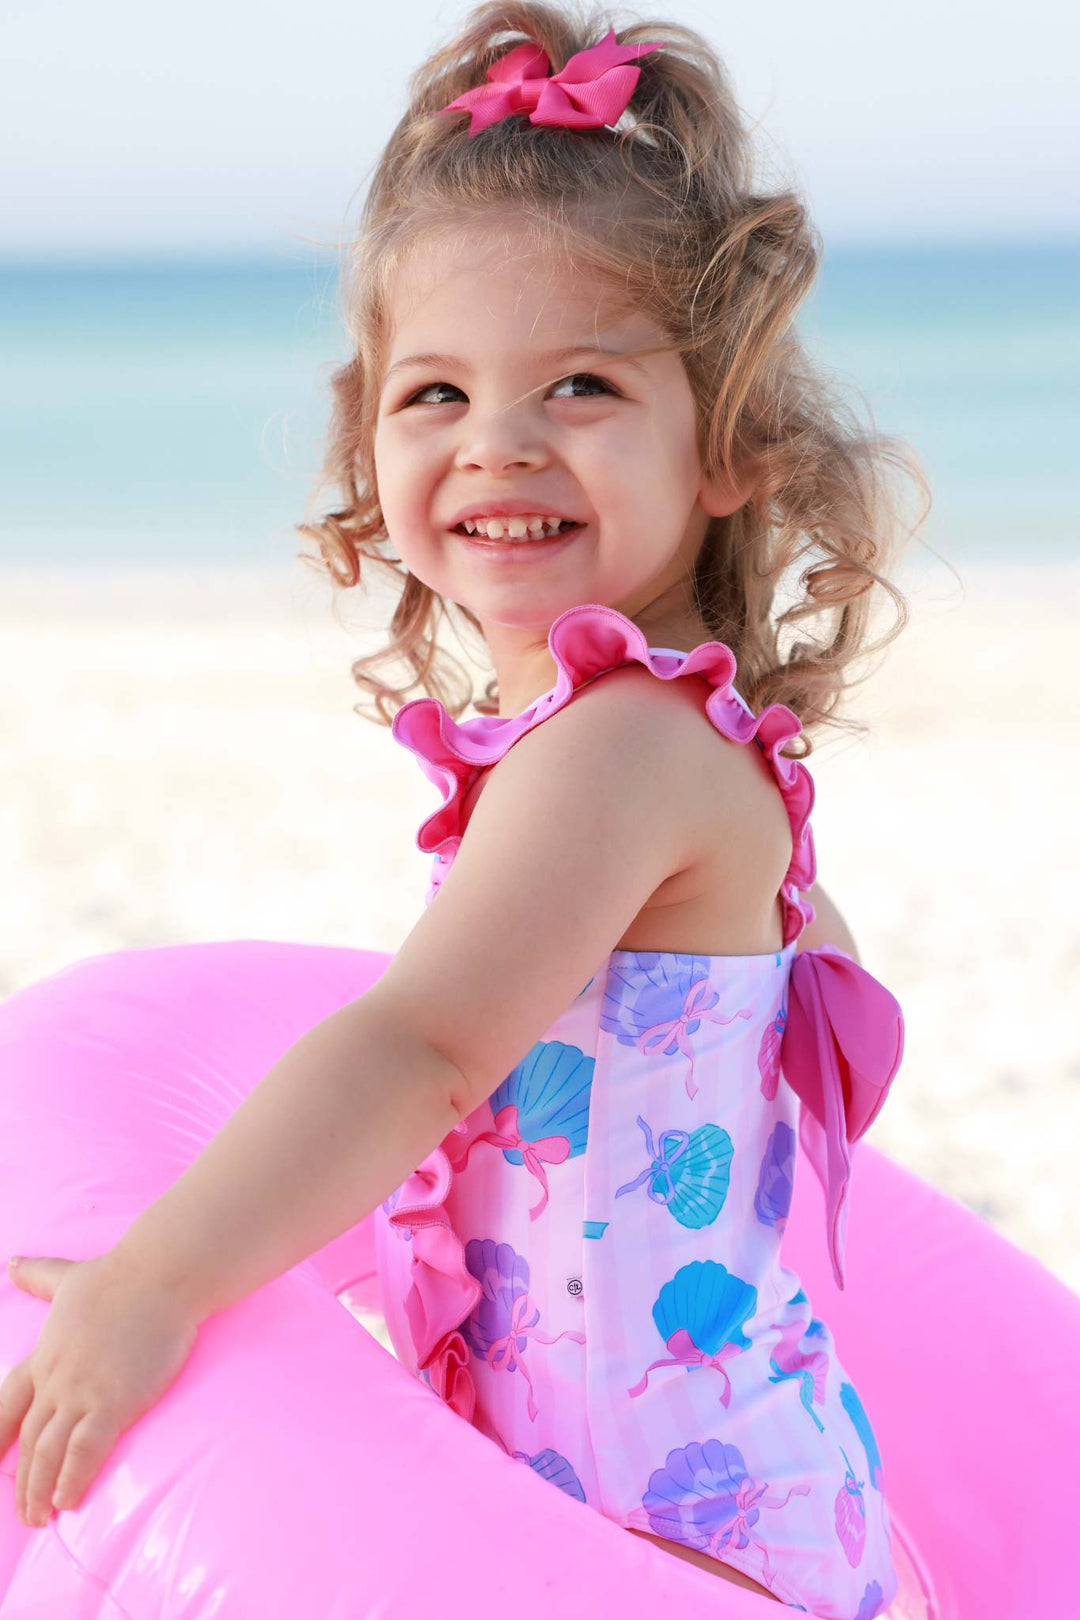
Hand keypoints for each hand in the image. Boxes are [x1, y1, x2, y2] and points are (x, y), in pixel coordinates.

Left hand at [0, 1249, 198, 1526]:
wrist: (162, 1272)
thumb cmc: (120, 1273)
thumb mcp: (68, 1277)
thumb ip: (39, 1275)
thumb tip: (11, 1263)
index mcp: (45, 1354)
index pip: (7, 1405)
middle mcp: (55, 1378)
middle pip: (29, 1441)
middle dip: (23, 1481)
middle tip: (25, 1513)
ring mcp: (81, 1391)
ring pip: (49, 1453)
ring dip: (40, 1491)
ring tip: (42, 1516)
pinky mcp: (113, 1401)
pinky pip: (84, 1452)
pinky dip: (72, 1479)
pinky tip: (68, 1501)